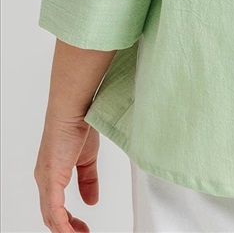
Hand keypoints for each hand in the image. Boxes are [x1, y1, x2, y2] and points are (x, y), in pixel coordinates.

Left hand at [34, 113, 99, 232]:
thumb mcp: (87, 159)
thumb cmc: (78, 125)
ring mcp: (45, 180)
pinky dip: (62, 223)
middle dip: (67, 229)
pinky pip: (53, 208)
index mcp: (52, 175)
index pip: (55, 208)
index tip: (81, 229)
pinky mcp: (50, 178)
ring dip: (65, 230)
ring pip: (50, 216)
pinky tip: (69, 231)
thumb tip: (91, 201)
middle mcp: (44, 180)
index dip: (67, 222)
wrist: (74, 109)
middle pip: (51, 216)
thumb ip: (88, 180)